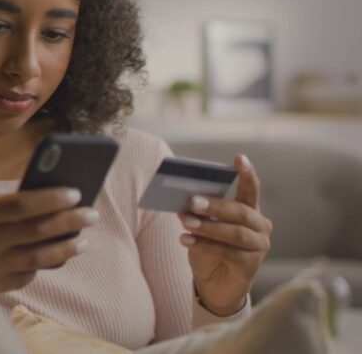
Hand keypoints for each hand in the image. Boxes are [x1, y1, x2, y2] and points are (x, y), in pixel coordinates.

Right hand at [0, 188, 96, 292]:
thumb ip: (3, 206)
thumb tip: (48, 203)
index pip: (22, 204)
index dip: (51, 198)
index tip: (76, 192)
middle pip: (36, 231)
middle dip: (69, 222)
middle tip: (91, 214)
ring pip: (37, 259)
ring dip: (64, 248)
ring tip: (81, 240)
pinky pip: (24, 277)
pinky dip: (41, 266)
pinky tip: (52, 256)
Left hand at [178, 154, 272, 315]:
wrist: (213, 285)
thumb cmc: (208, 248)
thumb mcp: (203, 226)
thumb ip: (200, 212)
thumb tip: (183, 199)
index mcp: (249, 209)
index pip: (251, 188)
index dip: (246, 173)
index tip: (239, 158)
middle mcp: (260, 226)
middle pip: (239, 211)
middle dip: (215, 205)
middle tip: (192, 201)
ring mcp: (259, 246)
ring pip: (234, 233)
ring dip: (207, 226)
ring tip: (184, 222)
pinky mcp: (251, 266)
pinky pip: (228, 253)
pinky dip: (204, 245)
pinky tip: (185, 240)